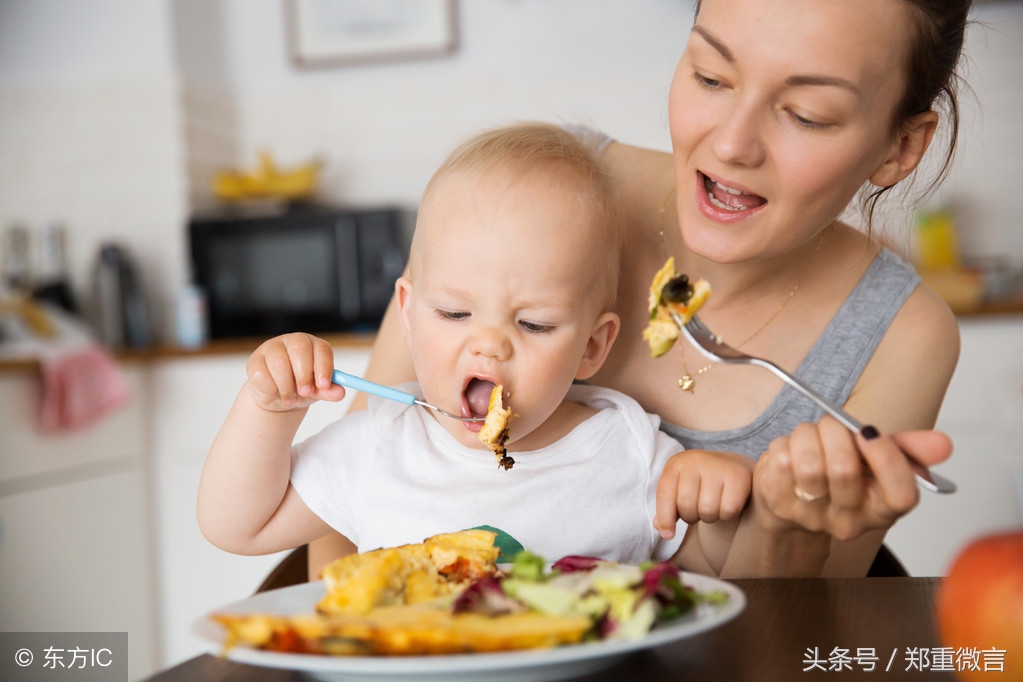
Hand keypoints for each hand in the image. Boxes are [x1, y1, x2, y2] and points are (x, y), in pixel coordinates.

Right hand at [245, 333, 345, 411]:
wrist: (277, 397)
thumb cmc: (300, 388)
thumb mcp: (317, 391)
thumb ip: (328, 391)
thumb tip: (340, 393)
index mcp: (313, 345)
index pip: (322, 349)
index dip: (324, 367)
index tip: (323, 385)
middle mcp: (293, 341)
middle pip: (299, 349)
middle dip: (304, 374)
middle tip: (305, 392)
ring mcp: (272, 348)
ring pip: (279, 362)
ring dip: (286, 385)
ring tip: (291, 399)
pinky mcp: (255, 360)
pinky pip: (261, 372)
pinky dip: (270, 387)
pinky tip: (275, 392)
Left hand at [655, 450, 754, 539]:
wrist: (733, 466)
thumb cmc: (701, 482)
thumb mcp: (680, 488)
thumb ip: (669, 508)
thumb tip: (660, 527)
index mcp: (677, 464)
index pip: (665, 494)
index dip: (665, 518)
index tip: (668, 535)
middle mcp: (696, 461)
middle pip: (686, 505)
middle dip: (691, 517)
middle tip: (698, 512)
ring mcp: (718, 466)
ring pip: (707, 510)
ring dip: (709, 517)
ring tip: (712, 508)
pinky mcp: (739, 476)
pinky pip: (728, 510)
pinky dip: (727, 515)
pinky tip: (727, 505)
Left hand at [753, 416, 952, 539]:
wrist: (792, 498)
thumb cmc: (838, 475)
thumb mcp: (877, 460)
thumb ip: (910, 449)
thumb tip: (943, 444)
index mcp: (881, 510)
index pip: (901, 495)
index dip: (887, 458)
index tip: (870, 432)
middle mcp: (848, 521)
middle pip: (844, 469)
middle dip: (836, 431)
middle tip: (831, 424)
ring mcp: (810, 516)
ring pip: (808, 463)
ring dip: (807, 434)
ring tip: (810, 436)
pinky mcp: (778, 503)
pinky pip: (780, 459)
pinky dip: (784, 443)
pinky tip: (790, 450)